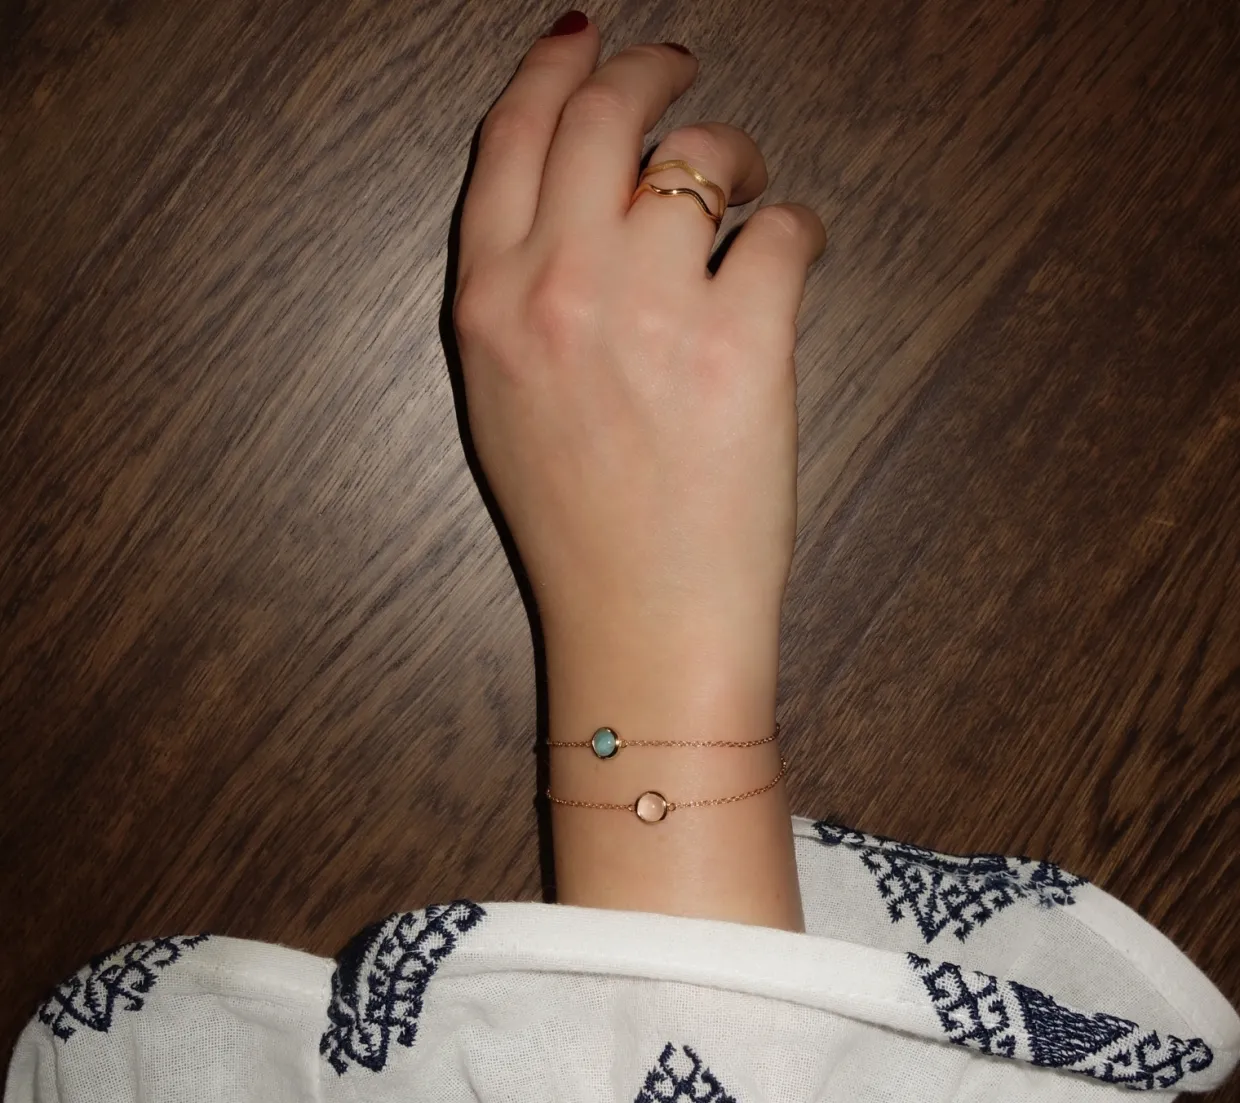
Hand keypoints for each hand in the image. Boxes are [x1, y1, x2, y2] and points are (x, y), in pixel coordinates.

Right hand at [452, 13, 825, 671]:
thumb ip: (518, 296)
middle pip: (605, 114)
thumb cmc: (578, 528)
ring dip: (739, 153)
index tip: (585, 39)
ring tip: (751, 185)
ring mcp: (652, 310)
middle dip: (651, 71)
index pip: (510, 136)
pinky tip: (791, 253)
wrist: (640, 620)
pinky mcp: (745, 342)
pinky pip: (786, 229)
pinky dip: (798, 227)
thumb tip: (579, 205)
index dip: (552, 67)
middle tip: (680, 73)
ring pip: (706, 155)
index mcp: (489, 304)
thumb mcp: (503, 404)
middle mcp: (559, 287)